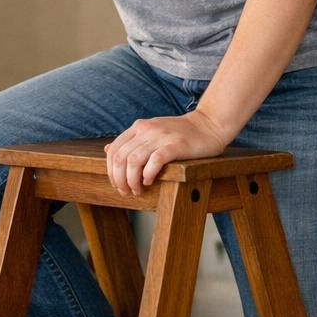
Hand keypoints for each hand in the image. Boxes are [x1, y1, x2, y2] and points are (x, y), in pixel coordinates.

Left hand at [104, 111, 233, 195]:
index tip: (117, 185)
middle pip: (121, 158)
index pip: (113, 150)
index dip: (111, 171)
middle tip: (127, 192)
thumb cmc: (180, 133)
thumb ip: (130, 140)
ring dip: (132, 181)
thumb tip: (106, 149)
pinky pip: (155, 161)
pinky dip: (148, 174)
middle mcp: (146, 129)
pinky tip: (150, 181)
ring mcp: (161, 136)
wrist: (209, 124)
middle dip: (120, 180)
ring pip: (133, 161)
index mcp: (138, 127)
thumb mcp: (151, 131)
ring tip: (138, 190)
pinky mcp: (176, 145)